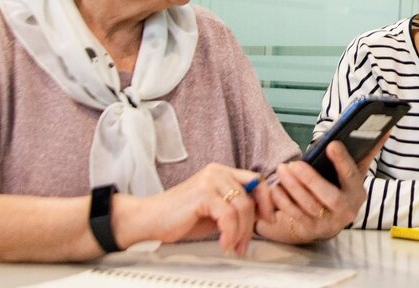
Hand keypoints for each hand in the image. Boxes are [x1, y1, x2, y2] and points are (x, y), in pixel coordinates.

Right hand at [115, 163, 272, 255]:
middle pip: (252, 196)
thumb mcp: (215, 211)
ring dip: (242, 232)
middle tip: (247, 242)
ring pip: (242, 207)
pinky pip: (229, 216)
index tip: (268, 219)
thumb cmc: (180, 217)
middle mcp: (217, 172)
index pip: (256, 180)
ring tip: (234, 247)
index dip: (267, 200)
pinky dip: (230, 234)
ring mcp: (210, 180)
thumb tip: (261, 215)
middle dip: (253, 223)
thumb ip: (235, 208)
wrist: (150, 220)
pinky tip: (224, 244)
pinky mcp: (203, 194)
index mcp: (221, 172)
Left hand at [255, 140, 376, 243]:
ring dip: (293, 188)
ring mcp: (329, 223)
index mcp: (358, 192)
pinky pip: (296, 216)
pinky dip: (284, 202)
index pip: (352, 175)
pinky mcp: (311, 230)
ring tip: (282, 170)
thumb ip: (366, 152)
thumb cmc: (340, 187)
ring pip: (309, 206)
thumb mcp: (352, 172)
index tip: (331, 145)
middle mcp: (347, 210)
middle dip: (311, 179)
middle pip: (329, 196)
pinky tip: (276, 188)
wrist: (330, 218)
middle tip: (294, 163)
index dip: (342, 161)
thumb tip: (385, 130)